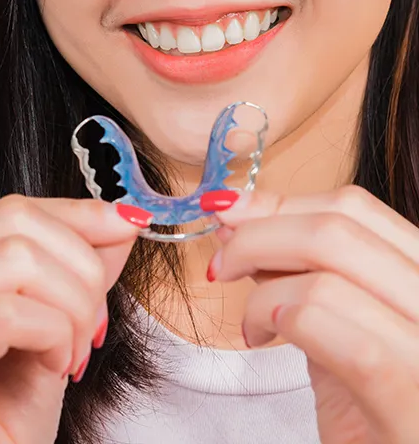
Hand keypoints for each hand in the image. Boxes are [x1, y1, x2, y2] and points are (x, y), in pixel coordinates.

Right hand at [0, 194, 150, 443]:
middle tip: (94, 327)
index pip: (6, 211)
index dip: (75, 215)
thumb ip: (77, 269)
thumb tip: (123, 216)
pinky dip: (52, 333)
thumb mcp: (50, 326)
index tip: (127, 225)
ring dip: (71, 307)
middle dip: (79, 269)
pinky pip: (7, 313)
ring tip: (73, 355)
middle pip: (11, 225)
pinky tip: (55, 368)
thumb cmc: (1, 421)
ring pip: (15, 262)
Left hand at [210, 185, 418, 443]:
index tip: (229, 211)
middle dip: (258, 232)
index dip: (280, 202)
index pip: (356, 208)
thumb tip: (242, 225)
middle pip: (339, 225)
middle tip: (221, 264)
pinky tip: (261, 337)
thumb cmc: (376, 419)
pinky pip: (324, 319)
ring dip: (261, 283)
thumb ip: (305, 277)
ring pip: (327, 266)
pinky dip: (276, 315)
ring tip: (250, 322)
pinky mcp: (413, 394)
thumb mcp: (343, 333)